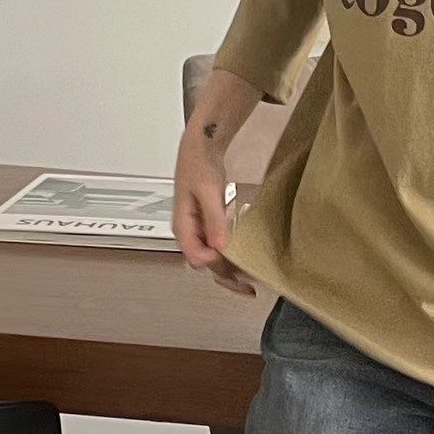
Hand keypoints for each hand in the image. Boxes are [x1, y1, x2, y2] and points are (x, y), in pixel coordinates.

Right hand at [172, 138, 255, 297]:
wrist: (202, 147)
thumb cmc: (200, 164)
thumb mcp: (209, 191)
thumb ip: (214, 220)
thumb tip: (219, 246)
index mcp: (182, 226)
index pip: (196, 257)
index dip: (216, 264)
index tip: (235, 261)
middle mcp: (189, 232)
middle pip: (204, 264)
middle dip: (225, 277)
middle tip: (248, 287)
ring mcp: (198, 230)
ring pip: (212, 259)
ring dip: (229, 270)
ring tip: (250, 280)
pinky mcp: (208, 226)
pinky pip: (217, 248)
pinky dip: (231, 257)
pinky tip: (244, 261)